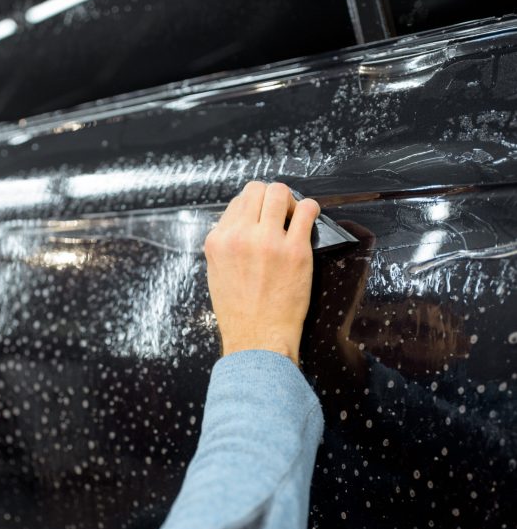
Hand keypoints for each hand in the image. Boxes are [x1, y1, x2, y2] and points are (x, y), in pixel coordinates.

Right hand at [204, 181, 319, 363]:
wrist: (257, 338)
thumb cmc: (238, 312)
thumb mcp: (216, 272)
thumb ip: (226, 244)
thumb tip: (242, 224)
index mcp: (218, 241)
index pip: (236, 202)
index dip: (252, 207)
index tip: (261, 218)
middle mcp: (240, 236)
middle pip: (257, 189)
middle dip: (270, 197)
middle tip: (279, 213)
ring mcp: (268, 241)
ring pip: (280, 192)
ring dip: (290, 200)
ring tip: (293, 216)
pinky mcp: (295, 250)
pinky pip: (307, 210)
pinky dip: (310, 209)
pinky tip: (309, 219)